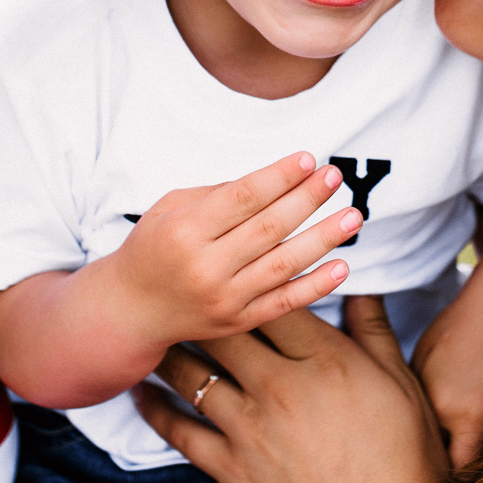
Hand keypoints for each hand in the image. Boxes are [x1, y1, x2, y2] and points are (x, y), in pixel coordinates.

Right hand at [101, 153, 362, 350]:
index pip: (242, 198)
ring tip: (353, 216)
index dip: (278, 177)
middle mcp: (204, 266)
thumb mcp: (169, 209)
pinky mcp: (236, 323)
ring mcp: (223, 299)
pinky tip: (342, 266)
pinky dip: (315, 286)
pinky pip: (283, 303)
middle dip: (306, 199)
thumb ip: (216, 194)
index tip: (309, 159)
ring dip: (322, 239)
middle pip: (267, 228)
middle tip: (336, 176)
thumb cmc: (153, 248)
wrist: (129, 310)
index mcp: (184, 230)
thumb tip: (273, 179)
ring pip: (282, 265)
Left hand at [138, 297, 453, 482]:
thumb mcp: (401, 387)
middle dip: (202, 306)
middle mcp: (283, 387)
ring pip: (192, 374)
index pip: (275, 298)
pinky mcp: (232, 470)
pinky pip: (179, 431)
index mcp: (328, 360)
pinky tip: (141, 392)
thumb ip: (374, 331)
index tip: (237, 269)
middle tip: (182, 291)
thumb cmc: (404, 466)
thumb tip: (360, 288)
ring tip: (155, 333)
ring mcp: (252, 430)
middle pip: (224, 327)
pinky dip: (154, 408)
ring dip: (169, 350)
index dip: (252, 278)